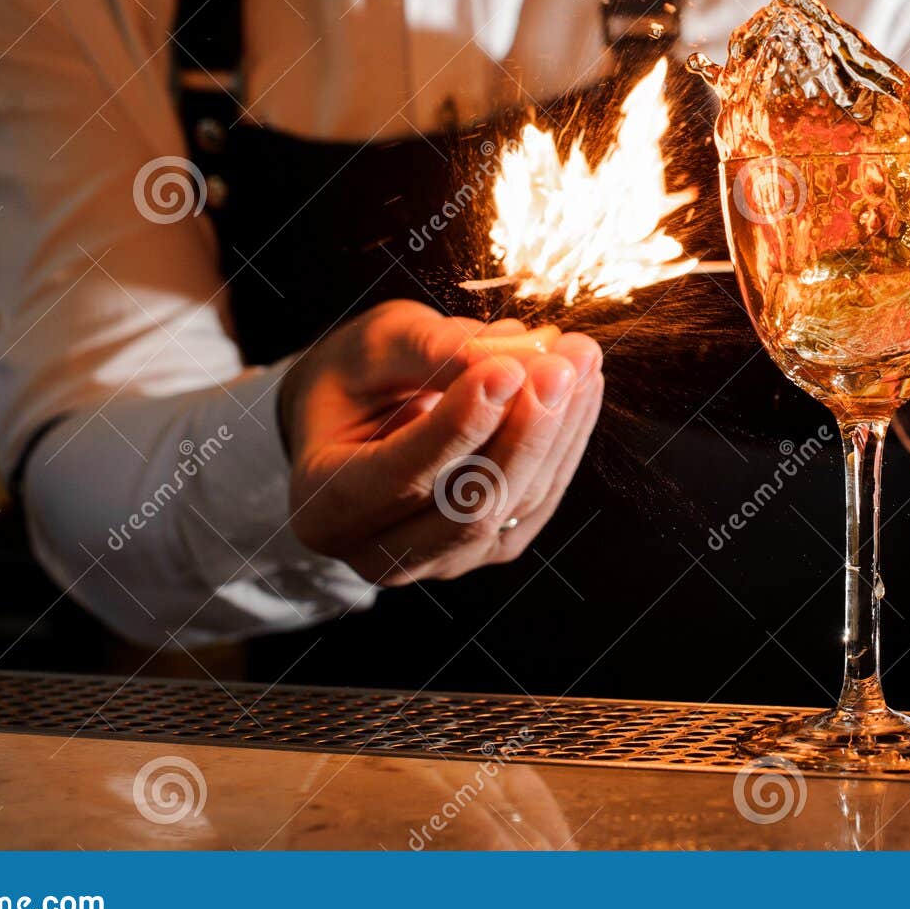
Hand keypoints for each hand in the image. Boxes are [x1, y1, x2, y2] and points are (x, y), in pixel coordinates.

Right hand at [278, 299, 602, 585]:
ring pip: (516, 503)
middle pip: (468, 506)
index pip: (399, 475)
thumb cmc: (357, 379)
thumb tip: (506, 357)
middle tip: (561, 362)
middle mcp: (380, 552)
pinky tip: (584, 385)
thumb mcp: (372, 348)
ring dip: (559, 427)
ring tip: (580, 356)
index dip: (458, 425)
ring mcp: (443, 560)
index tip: (505, 368)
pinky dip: (568, 439)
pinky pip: (541, 499)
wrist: (360, 418)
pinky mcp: (493, 546)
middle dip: (524, 430)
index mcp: (325, 507)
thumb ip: (429, 350)